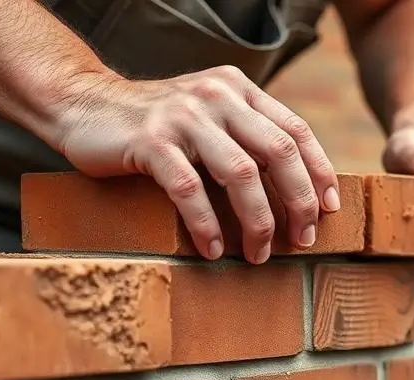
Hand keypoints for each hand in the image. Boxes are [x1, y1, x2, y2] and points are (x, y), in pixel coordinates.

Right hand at [50, 66, 339, 263]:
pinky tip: (211, 250)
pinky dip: (206, 225)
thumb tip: (292, 187)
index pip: (295, 130)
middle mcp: (217, 98)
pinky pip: (190, 190)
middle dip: (298, 201)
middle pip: (279, 152)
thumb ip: (244, 135)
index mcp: (238, 90)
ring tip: (258, 253)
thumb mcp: (207, 115)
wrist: (83, 104)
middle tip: (303, 238)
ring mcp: (184, 117)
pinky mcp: (150, 141)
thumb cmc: (154, 124)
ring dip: (258, 221)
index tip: (330, 209)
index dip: (319, 171)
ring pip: (241, 174)